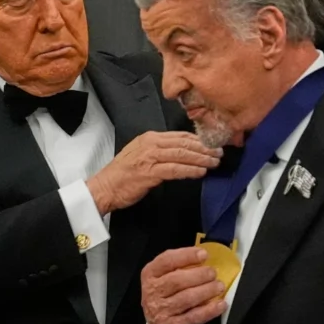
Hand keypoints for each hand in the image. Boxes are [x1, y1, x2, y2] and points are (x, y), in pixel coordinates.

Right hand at [87, 131, 221, 214]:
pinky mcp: (149, 172)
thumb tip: (183, 153)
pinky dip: (190, 170)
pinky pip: (175, 169)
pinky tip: (200, 172)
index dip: (199, 140)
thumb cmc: (123, 175)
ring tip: (214, 163)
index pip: (180, 136)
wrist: (104, 187)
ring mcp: (150, 157)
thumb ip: (160, 151)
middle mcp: (151, 144)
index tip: (212, 144)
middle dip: (204, 148)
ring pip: (182, 154)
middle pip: (184, 143)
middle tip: (219, 153)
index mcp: (150, 138)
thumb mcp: (141, 155)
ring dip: (201, 158)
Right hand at [141, 247, 226, 323]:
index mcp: (150, 274)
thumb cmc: (165, 295)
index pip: (166, 261)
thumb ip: (179, 266)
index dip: (186, 256)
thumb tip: (204, 256)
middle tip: (213, 273)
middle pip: (177, 281)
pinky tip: (220, 304)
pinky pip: (193, 317)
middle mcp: (152, 292)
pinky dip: (209, 310)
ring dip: (206, 291)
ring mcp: (160, 310)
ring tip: (219, 286)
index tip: (204, 254)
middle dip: (199, 275)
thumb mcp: (163, 277)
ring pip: (186, 298)